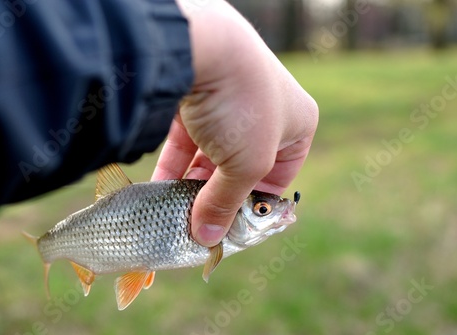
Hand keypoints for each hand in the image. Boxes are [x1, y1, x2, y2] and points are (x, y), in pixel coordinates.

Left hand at [152, 0, 317, 246]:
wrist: (203, 46)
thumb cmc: (243, 107)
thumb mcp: (245, 165)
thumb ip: (226, 204)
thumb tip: (207, 238)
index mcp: (296, 124)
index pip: (278, 177)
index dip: (253, 207)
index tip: (229, 229)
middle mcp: (264, 112)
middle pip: (240, 169)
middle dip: (217, 197)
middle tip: (198, 224)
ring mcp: (228, 104)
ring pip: (210, 156)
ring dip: (192, 186)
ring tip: (175, 213)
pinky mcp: (195, 99)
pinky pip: (187, 141)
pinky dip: (174, 166)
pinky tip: (160, 191)